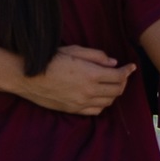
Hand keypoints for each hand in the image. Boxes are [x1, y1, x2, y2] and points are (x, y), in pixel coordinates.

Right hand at [12, 44, 132, 114]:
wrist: (28, 77)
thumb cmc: (49, 60)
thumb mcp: (73, 50)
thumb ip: (96, 56)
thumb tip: (113, 63)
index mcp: (91, 74)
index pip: (119, 76)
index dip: (128, 71)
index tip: (131, 66)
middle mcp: (89, 91)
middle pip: (117, 90)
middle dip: (123, 81)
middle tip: (122, 75)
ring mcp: (81, 102)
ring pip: (108, 101)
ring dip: (114, 93)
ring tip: (112, 85)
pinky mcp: (74, 110)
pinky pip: (96, 110)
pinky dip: (103, 103)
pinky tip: (100, 96)